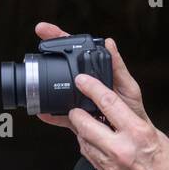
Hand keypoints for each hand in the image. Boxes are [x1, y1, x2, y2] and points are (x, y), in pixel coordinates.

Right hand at [32, 22, 151, 127]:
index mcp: (97, 73)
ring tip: (34, 80)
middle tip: (37, 44)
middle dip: (47, 53)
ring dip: (45, 84)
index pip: (76, 49)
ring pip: (58, 89)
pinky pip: (61, 114)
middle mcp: (85, 84)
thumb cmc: (134, 112)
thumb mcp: (128, 88)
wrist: (132, 139)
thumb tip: (109, 43)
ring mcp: (79, 100)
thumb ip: (118, 67)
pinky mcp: (77, 118)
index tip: (45, 30)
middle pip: (62, 64)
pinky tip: (44, 112)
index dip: (61, 38)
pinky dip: (52, 114)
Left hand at [66, 72, 168, 169]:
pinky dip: (88, 145)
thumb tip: (116, 107)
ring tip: (87, 122)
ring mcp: (112, 166)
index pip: (107, 102)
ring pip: (82, 140)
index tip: (82, 79)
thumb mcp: (158, 138)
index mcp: (139, 134)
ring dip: (81, 129)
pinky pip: (89, 157)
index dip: (90, 87)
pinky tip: (94, 142)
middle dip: (78, 112)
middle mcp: (122, 150)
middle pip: (84, 122)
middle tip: (79, 104)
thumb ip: (134, 121)